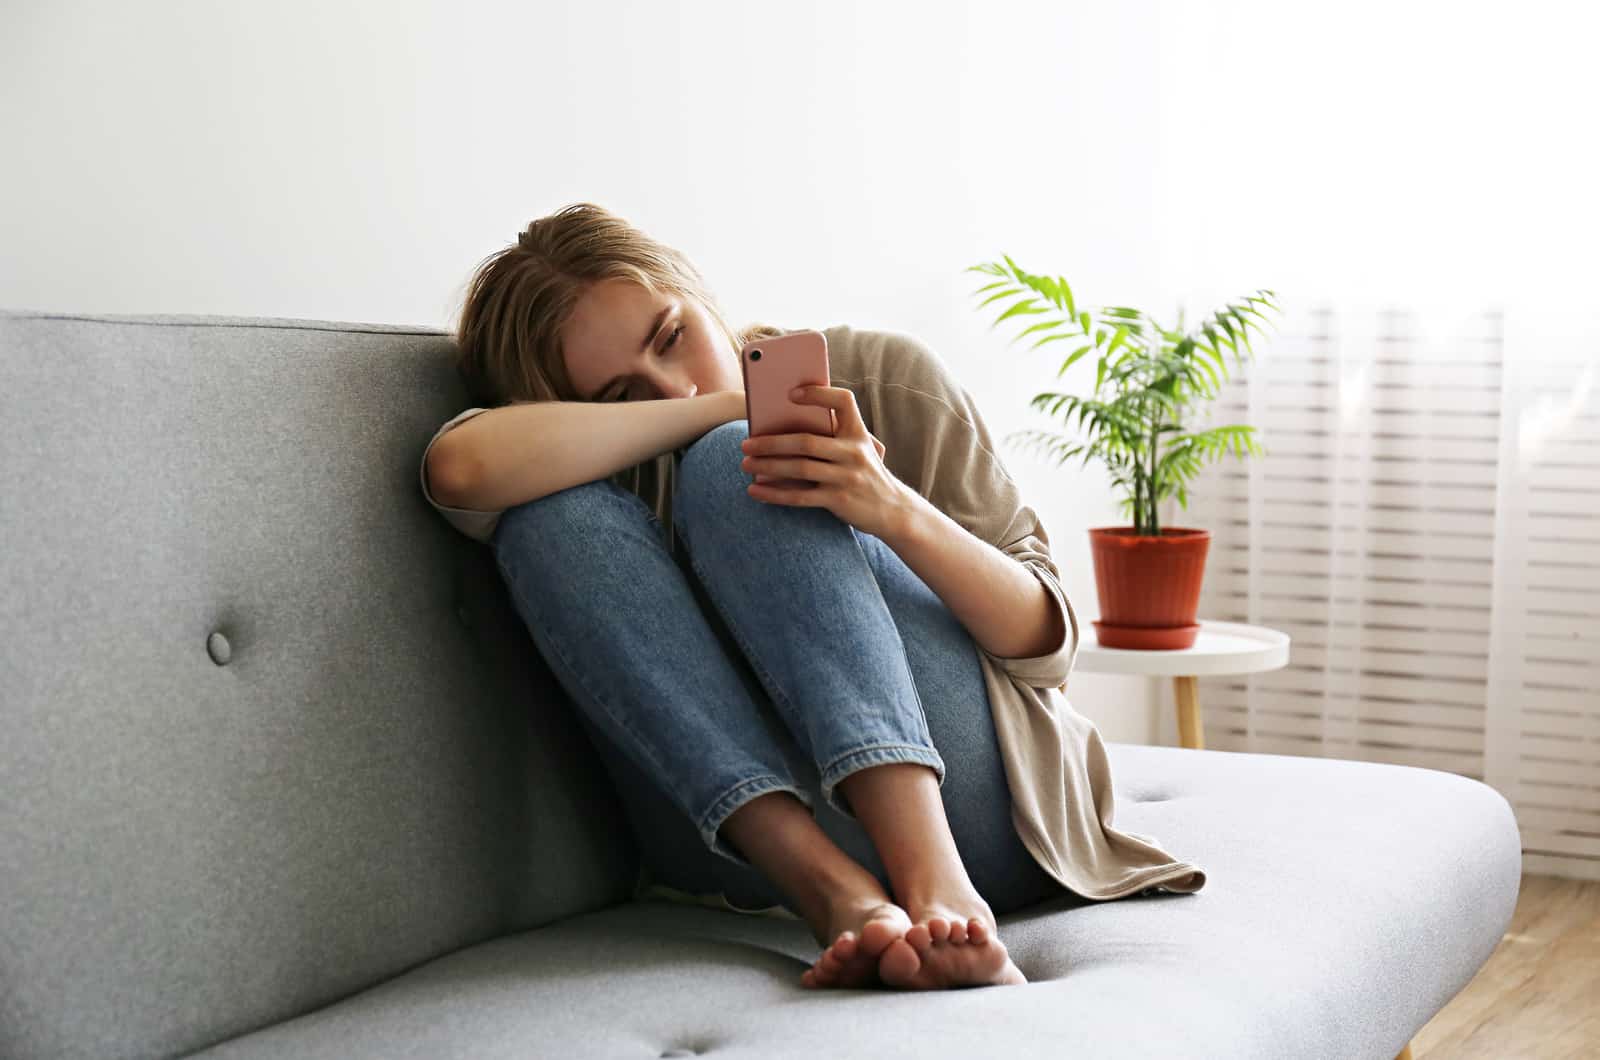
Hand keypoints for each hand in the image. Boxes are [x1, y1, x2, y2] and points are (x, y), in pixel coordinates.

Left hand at [739, 385, 911, 539]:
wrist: (894, 510)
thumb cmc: (866, 474)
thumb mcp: (859, 450)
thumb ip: (833, 438)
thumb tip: (783, 430)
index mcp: (858, 433)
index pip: (842, 401)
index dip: (818, 393)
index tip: (791, 393)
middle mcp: (854, 452)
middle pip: (805, 441)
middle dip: (771, 442)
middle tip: (745, 444)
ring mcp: (847, 476)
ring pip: (798, 468)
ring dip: (767, 466)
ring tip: (745, 464)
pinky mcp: (839, 500)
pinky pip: (799, 496)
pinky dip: (774, 494)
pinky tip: (755, 491)